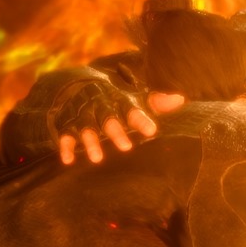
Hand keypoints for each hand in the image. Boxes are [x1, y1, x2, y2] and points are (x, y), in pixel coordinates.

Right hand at [53, 82, 167, 164]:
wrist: (78, 85)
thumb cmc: (116, 99)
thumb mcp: (136, 98)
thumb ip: (156, 102)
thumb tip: (180, 99)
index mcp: (118, 99)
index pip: (131, 109)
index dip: (140, 119)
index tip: (152, 131)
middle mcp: (99, 106)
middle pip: (107, 118)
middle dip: (115, 131)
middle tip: (127, 147)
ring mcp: (82, 116)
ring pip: (86, 128)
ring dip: (90, 142)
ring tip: (97, 159)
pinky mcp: (67, 125)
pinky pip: (65, 135)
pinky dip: (66, 147)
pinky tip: (68, 161)